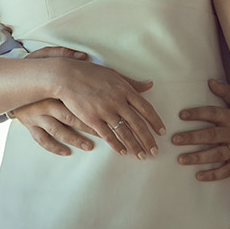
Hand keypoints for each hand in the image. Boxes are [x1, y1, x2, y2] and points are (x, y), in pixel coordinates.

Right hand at [7, 46, 95, 154]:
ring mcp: (37, 117)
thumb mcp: (44, 55)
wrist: (9, 81)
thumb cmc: (31, 68)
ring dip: (74, 140)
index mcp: (53, 88)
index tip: (106, 114)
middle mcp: (45, 104)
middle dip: (87, 127)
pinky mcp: (29, 125)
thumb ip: (63, 54)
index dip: (92, 108)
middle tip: (104, 135)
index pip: (76, 100)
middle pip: (70, 118)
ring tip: (89, 146)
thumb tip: (83, 55)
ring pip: (57, 132)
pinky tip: (66, 152)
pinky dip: (54, 147)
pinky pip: (42, 140)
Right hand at [49, 56, 164, 158]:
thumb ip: (132, 82)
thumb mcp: (114, 74)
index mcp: (125, 89)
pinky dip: (117, 145)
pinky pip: (108, 135)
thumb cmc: (91, 73)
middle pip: (138, 123)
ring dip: (135, 146)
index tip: (162, 132)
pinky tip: (123, 152)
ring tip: (142, 156)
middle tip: (155, 150)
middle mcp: (117, 101)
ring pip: (124, 132)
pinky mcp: (92, 119)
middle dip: (148, 139)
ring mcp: (105, 111)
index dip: (155, 121)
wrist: (67, 76)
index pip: (145, 108)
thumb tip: (149, 84)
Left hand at [172, 79, 229, 179]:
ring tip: (181, 159)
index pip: (212, 113)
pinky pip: (226, 171)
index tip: (181, 115)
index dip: (197, 113)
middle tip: (175, 139)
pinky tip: (198, 176)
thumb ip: (226, 92)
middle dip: (191, 137)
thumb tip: (210, 81)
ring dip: (198, 157)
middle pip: (210, 135)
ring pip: (216, 154)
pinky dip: (213, 175)